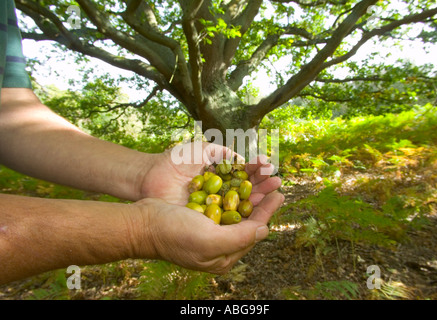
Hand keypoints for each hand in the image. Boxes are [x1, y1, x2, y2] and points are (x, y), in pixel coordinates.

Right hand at [131, 189, 283, 273]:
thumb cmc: (174, 234)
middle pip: (247, 220)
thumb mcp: (209, 240)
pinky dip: (232, 191)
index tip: (279, 194)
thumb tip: (265, 230)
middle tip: (275, 183)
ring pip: (237, 210)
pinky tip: (238, 179)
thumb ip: (240, 238)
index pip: (253, 232)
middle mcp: (219, 245)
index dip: (267, 212)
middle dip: (261, 200)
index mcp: (224, 256)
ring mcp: (209, 231)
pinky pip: (223, 203)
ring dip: (250, 193)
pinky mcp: (200, 218)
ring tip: (261, 178)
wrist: (142, 224)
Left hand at [140, 141, 281, 206]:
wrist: (151, 176)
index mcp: (220, 174)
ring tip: (275, 193)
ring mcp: (214, 206)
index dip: (257, 170)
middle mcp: (220, 191)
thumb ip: (222, 153)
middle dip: (263, 185)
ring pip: (241, 204)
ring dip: (259, 199)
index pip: (244, 173)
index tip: (268, 166)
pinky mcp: (207, 219)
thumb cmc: (174, 161)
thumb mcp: (202, 149)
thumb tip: (243, 160)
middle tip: (277, 182)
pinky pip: (228, 218)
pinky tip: (257, 210)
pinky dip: (243, 215)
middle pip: (247, 189)